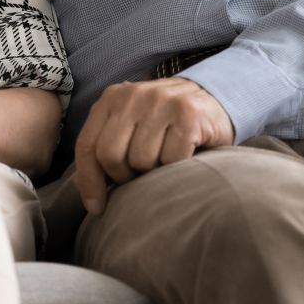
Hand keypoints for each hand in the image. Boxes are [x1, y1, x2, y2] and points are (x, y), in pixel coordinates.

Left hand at [74, 77, 234, 215]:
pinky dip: (177, 168)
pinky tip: (184, 156)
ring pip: (142, 160)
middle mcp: (133, 95)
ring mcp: (161, 102)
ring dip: (154, 171)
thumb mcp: (132, 124)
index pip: (87, 145)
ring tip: (165, 160)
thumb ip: (108, 145)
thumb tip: (91, 196)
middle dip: (124, 176)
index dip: (89, 181)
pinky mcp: (187, 114)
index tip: (97, 207)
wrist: (216, 99)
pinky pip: (171, 160)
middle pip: (110, 155)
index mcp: (112, 98)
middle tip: (140, 177)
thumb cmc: (166, 124)